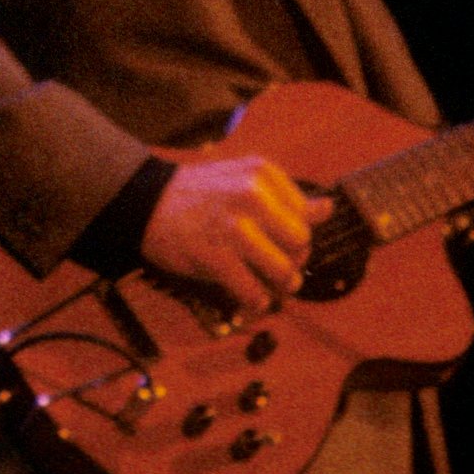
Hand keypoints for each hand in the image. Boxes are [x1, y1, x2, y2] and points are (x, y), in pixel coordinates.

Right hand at [141, 155, 328, 313]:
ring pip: (284, 272)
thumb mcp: (243, 180)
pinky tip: (247, 295)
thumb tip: (327, 209)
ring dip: (278, 286)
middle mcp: (251, 195)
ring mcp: (233, 227)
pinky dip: (255, 301)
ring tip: (267, 285)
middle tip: (274, 266)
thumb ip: (286, 198)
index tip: (279, 243)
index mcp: (262, 173)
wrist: (145, 202)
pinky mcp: (216, 257)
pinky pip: (254, 292)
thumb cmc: (200, 194)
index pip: (306, 218)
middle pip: (301, 245)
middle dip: (291, 261)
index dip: (296, 237)